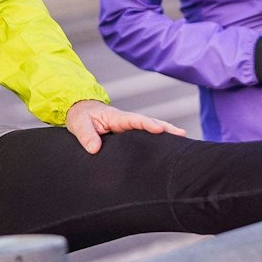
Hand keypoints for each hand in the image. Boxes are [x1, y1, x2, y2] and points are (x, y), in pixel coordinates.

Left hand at [65, 98, 187, 153]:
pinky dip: (156, 140)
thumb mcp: (78, 125)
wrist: (79, 112)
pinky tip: (166, 148)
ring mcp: (128, 128)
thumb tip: (95, 149)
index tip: (159, 129)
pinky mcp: (127, 135)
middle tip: (182, 134)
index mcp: (116, 117)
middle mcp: (126, 121)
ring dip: (165, 134)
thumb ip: (86, 136)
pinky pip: (144, 137)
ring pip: (149, 129)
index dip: (148, 124)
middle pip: (149, 123)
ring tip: (182, 140)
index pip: (135, 120)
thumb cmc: (80, 116)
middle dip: (165, 127)